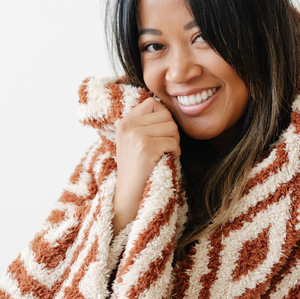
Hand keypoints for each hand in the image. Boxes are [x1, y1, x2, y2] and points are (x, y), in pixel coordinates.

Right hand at [112, 97, 180, 236]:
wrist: (129, 195)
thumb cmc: (138, 170)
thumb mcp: (134, 141)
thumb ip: (146, 124)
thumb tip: (166, 108)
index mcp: (124, 122)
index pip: (152, 103)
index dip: (163, 117)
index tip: (161, 134)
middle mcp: (127, 125)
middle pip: (165, 114)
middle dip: (172, 131)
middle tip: (166, 147)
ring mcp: (135, 135)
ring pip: (171, 127)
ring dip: (175, 142)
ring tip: (166, 153)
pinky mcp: (145, 147)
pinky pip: (172, 142)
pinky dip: (175, 152)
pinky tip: (167, 159)